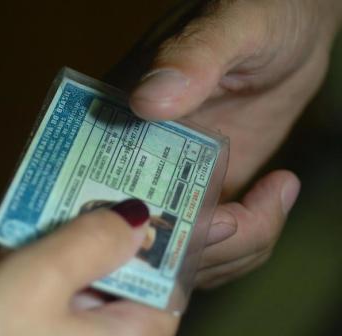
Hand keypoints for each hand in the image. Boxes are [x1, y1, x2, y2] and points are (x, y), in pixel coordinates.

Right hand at [0, 201, 177, 335]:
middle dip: (103, 246)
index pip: (168, 284)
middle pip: (127, 288)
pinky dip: (49, 285)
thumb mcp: (40, 279)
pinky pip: (65, 314)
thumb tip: (140, 217)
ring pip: (92, 297)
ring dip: (69, 261)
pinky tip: (22, 262)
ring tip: (50, 223)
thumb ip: (95, 241)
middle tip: (87, 201)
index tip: (138, 203)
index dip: (155, 242)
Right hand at [129, 0, 340, 286]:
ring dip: (232, 249)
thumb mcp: (233, 27)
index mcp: (125, 121)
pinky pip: (219, 244)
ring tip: (271, 198)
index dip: (142, 226)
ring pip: (186, 253)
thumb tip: (148, 101)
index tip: (202, 220)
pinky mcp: (209, 194)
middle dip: (198, 248)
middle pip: (147, 239)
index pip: (105, 190)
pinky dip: (249, 243)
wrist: (288, 36)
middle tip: (242, 219)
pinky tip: (274, 197)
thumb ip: (193, 56)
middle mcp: (142, 162)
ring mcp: (176, 185)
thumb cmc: (260, 14)